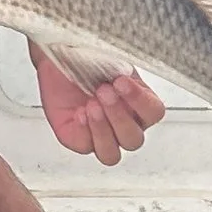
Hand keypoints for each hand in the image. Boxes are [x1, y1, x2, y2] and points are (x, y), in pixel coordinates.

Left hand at [34, 50, 165, 163]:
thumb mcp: (111, 57)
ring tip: (91, 105)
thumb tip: (125, 70)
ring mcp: (102, 136)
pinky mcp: (79, 140)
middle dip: (118, 115)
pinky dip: (84, 130)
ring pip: (111, 154)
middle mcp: (124, 124)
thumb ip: (124, 68)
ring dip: (103, 130)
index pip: (153, 113)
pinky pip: (86, 146)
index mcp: (140, 105)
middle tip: (104, 91)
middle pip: (133, 139)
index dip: (140, 101)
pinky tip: (79, 112)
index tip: (122, 81)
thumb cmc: (88, 59)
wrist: (58, 59)